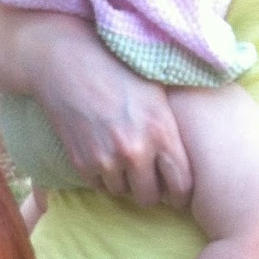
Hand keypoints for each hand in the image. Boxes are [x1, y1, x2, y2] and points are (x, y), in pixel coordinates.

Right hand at [0, 0, 191, 207]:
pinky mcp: (83, 164)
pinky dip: (103, 174)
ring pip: (122, 192)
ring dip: (124, 181)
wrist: (67, 61)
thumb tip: (192, 161)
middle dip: (150, 190)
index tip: (177, 191)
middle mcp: (135, 150)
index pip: (182, 186)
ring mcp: (106, 160)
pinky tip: (102, 150)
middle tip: (148, 177)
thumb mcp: (156, 92)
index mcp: (161, 130)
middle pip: (149, 197)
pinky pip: (100, 185)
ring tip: (122, 155)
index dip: (181, 193)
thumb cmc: (118, 68)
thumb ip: (172, 128)